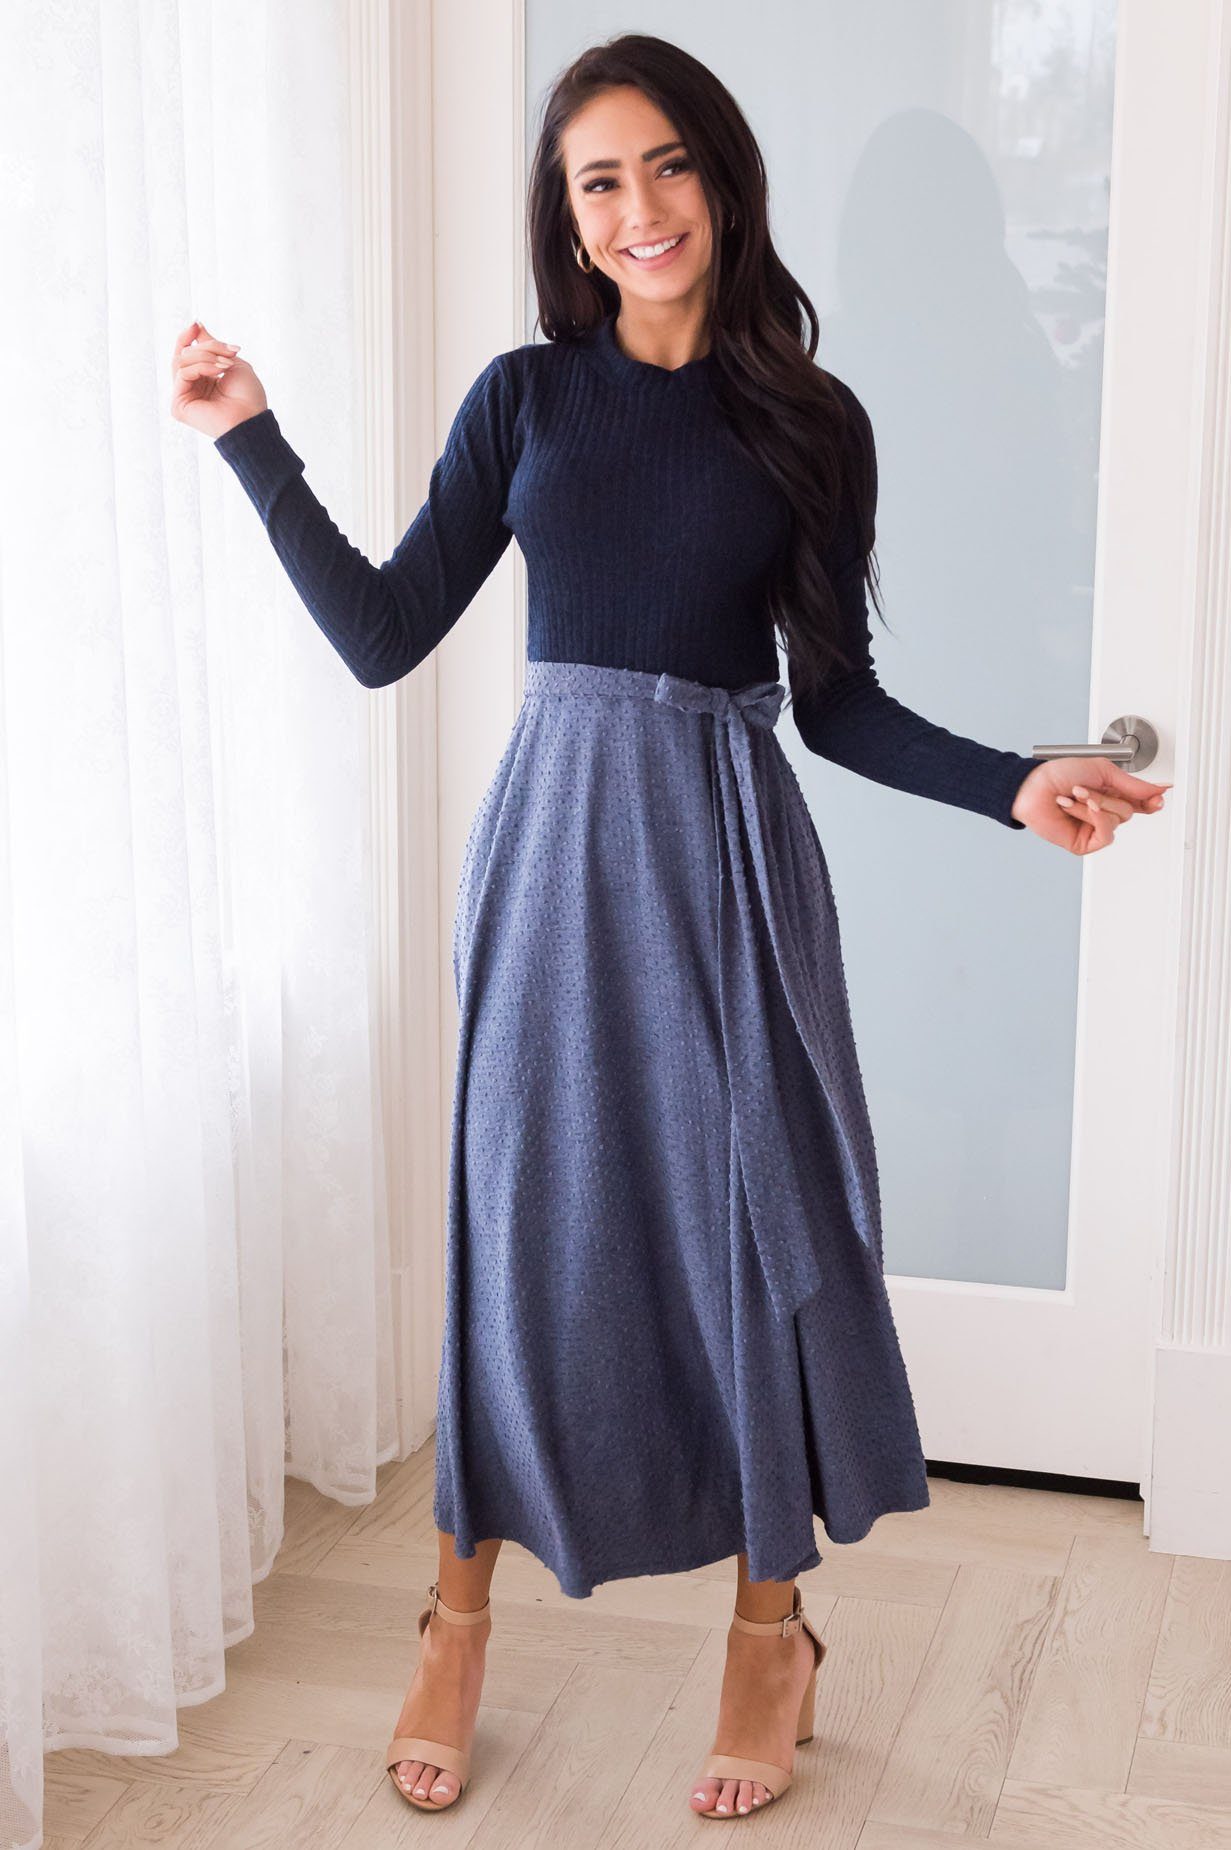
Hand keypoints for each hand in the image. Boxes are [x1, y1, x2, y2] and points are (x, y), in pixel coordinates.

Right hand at [170, 319, 267, 439]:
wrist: (252, 419)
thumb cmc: (248, 396)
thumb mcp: (231, 361)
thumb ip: (210, 345)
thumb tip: (196, 324)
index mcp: (201, 379)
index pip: (186, 352)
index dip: (189, 336)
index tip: (196, 323)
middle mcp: (190, 387)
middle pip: (184, 353)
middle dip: (208, 347)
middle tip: (228, 352)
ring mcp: (183, 396)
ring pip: (181, 360)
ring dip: (206, 356)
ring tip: (226, 364)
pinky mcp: (179, 406)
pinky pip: (182, 373)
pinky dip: (201, 367)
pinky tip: (217, 372)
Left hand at [1010, 756, 1170, 853]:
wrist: (1032, 787)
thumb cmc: (1058, 775)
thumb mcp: (1102, 770)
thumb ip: (1133, 784)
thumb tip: (1159, 789)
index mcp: (1111, 793)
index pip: (1139, 803)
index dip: (1151, 801)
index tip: (1159, 797)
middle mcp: (1104, 812)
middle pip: (1129, 811)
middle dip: (1107, 797)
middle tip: (1084, 789)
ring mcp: (1094, 828)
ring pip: (1117, 821)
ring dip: (1095, 805)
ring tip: (1074, 796)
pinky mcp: (1085, 843)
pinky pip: (1106, 835)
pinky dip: (1096, 819)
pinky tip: (1079, 808)